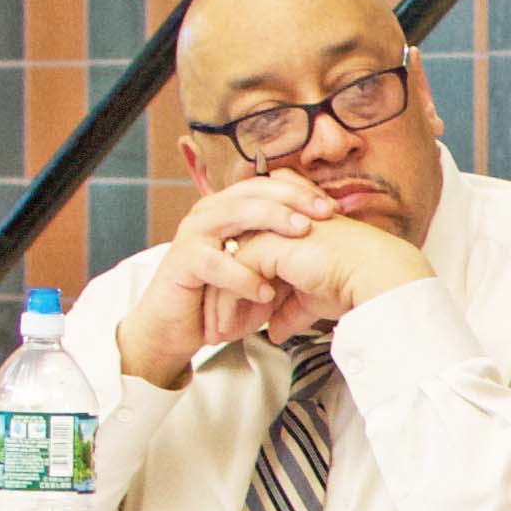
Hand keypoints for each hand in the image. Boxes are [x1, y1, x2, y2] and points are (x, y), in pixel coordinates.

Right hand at [117, 175, 339, 386]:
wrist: (178, 324)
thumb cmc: (222, 293)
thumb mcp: (261, 268)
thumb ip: (285, 251)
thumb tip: (326, 239)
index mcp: (229, 207)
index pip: (266, 186)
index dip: (299, 191)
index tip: (332, 206)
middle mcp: (210, 212)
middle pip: (253, 192)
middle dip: (292, 199)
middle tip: (323, 211)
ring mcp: (194, 233)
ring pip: (234, 215)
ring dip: (271, 221)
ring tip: (301, 232)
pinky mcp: (181, 261)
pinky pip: (215, 263)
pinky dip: (243, 276)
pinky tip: (265, 290)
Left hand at [220, 206, 432, 327]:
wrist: (371, 276)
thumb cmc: (352, 283)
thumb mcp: (313, 301)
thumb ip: (289, 311)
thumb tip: (277, 331)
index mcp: (287, 234)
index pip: (251, 261)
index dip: (239, 295)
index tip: (235, 325)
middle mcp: (276, 226)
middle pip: (234, 262)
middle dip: (222, 299)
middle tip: (216, 331)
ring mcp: (269, 230)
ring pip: (228, 267)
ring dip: (219, 305)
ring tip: (217, 335)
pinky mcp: (266, 242)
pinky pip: (233, 274)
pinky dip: (226, 304)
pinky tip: (228, 328)